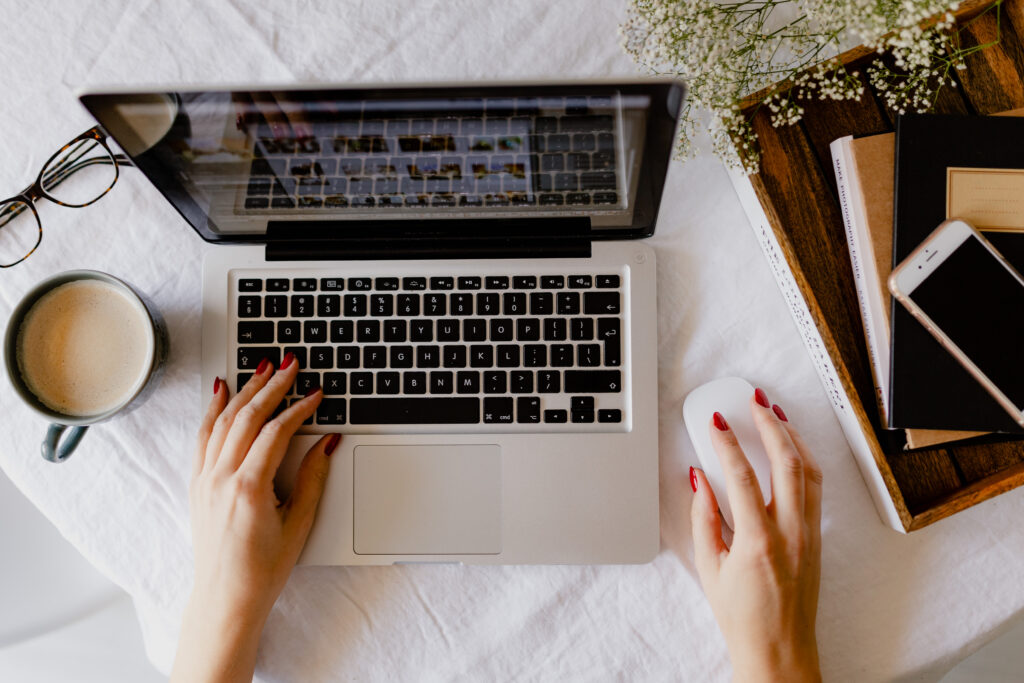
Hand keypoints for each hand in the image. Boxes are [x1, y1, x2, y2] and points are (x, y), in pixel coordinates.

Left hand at [171, 355, 339, 682]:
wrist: (225, 597)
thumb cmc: (263, 569)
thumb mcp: (299, 523)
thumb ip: (313, 477)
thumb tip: (327, 442)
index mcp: (249, 487)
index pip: (277, 431)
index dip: (299, 408)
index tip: (316, 394)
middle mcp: (221, 478)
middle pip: (247, 416)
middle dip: (271, 385)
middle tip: (290, 363)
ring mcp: (205, 479)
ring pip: (223, 421)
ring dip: (244, 390)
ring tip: (262, 368)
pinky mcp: (197, 484)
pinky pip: (203, 436)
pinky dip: (212, 410)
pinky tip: (220, 392)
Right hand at [690, 389, 822, 682]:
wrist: (779, 649)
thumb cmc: (742, 616)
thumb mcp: (709, 567)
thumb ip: (704, 518)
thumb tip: (699, 479)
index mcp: (759, 541)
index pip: (742, 476)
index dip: (726, 443)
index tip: (716, 422)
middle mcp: (791, 532)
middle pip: (787, 462)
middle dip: (770, 425)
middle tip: (755, 402)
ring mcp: (809, 533)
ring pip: (809, 471)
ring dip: (793, 437)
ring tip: (776, 414)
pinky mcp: (817, 537)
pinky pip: (815, 488)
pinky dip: (804, 460)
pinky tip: (793, 448)